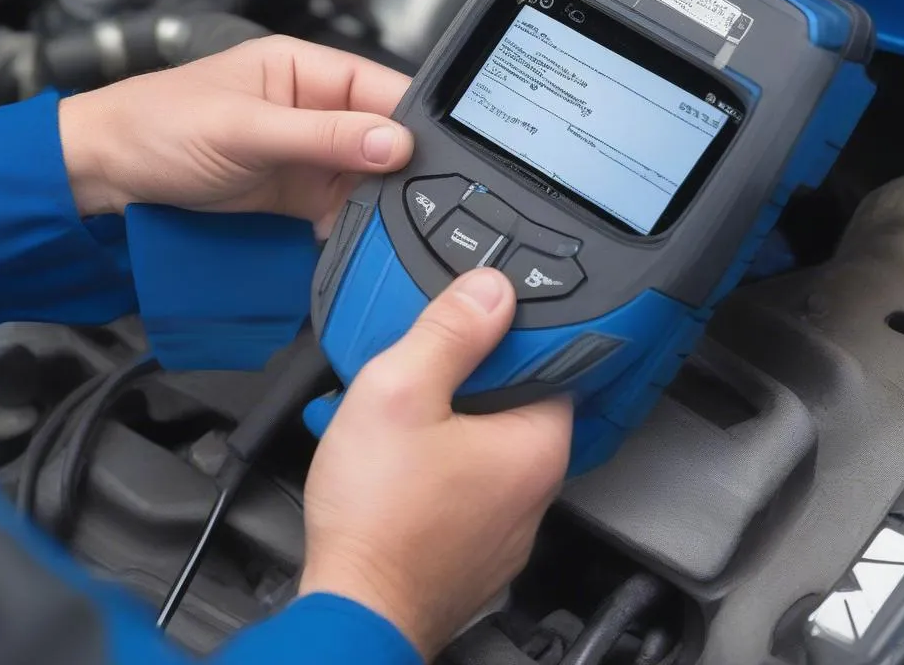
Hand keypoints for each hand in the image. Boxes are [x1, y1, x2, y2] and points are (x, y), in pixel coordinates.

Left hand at [58, 36, 413, 232]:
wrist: (107, 175)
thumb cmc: (160, 126)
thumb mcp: (245, 128)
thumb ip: (322, 136)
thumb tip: (392, 142)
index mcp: (305, 69)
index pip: (380, 86)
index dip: (410, 119)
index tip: (434, 156)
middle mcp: (315, 107)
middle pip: (381, 134)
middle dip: (397, 166)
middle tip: (412, 198)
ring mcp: (307, 151)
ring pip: (367, 174)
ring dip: (375, 199)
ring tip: (378, 219)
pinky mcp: (296, 190)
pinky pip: (341, 205)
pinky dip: (349, 221)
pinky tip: (347, 233)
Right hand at [299, 269, 572, 660]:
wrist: (351, 612)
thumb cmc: (378, 516)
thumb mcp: (402, 391)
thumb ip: (449, 333)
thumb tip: (491, 290)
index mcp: (536, 446)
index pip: (552, 364)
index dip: (510, 334)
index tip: (471, 322)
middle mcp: (534, 489)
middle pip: (513, 402)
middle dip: (468, 377)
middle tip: (421, 366)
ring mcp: (505, 525)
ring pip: (484, 445)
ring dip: (447, 423)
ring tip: (399, 415)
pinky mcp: (473, 547)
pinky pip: (464, 485)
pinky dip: (437, 466)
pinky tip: (396, 463)